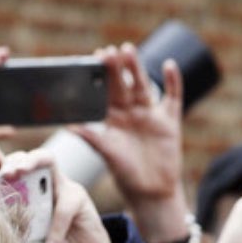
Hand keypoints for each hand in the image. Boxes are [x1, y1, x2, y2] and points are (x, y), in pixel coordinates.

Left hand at [0, 137, 113, 242]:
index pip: (7, 168)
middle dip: (13, 160)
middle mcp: (43, 182)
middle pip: (26, 156)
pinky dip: (56, 227)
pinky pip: (65, 206)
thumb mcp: (28, 238)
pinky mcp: (79, 199)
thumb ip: (15, 229)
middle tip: (5, 173)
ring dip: (30, 162)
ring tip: (17, 172)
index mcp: (25, 189)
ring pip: (46, 161)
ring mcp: (63, 186)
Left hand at [70, 43, 189, 242]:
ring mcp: (150, 115)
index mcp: (111, 118)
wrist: (152, 192)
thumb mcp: (106, 154)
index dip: (100, 76)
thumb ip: (91, 137)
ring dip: (137, 68)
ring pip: (143, 86)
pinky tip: (169, 64)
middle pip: (122, 84)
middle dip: (116, 68)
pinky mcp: (169, 122)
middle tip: (109, 51)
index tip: (94, 59)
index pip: (104, 91)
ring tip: (129, 50)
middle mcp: (130, 112)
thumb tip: (68, 124)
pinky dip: (173, 81)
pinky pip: (173, 97)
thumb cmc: (126, 175)